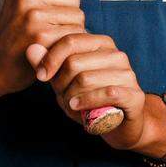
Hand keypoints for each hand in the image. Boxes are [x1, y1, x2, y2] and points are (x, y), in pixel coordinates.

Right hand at [0, 0, 84, 96]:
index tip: (47, 10)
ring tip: (51, 39)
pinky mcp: (42, 36)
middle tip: (49, 28)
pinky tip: (54, 49)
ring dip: (71, 31)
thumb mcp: (22, 1)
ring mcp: (34, 16)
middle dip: (68, 15)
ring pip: (78, 17)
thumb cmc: (11, 32)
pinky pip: (75, 34)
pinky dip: (69, 45)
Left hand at [34, 32, 149, 149]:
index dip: (51, 58)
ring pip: (86, 79)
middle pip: (74, 62)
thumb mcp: (64, 81)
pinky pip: (106, 94)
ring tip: (71, 104)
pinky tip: (78, 108)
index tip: (41, 76)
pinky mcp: (134, 95)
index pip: (70, 41)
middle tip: (61, 95)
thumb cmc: (89, 99)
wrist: (119, 125)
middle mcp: (116, 54)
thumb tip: (31, 48)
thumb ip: (48, 64)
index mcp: (101, 44)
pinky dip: (87, 102)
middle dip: (60, 83)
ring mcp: (127, 73)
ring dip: (71, 96)